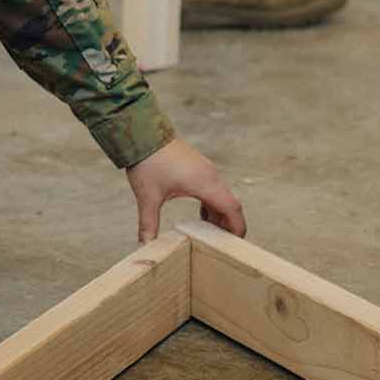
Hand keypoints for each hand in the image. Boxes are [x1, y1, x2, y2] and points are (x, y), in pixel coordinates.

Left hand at [125, 137, 246, 241]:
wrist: (142, 132)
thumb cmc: (148, 162)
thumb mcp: (148, 197)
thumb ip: (148, 225)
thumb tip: (144, 247)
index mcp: (204, 183)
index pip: (232, 208)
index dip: (237, 227)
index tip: (235, 245)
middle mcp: (210, 175)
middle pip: (230, 204)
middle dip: (229, 225)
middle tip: (222, 247)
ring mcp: (206, 169)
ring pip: (222, 196)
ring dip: (220, 214)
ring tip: (211, 235)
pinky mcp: (199, 166)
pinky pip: (214, 188)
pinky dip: (212, 204)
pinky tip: (201, 217)